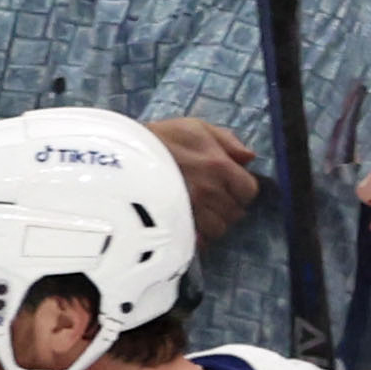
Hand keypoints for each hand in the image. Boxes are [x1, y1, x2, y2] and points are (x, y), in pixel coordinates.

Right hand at [145, 119, 259, 242]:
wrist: (121, 156)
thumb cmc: (160, 139)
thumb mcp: (197, 127)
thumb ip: (228, 141)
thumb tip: (248, 158)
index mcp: (218, 166)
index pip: (249, 191)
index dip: (242, 191)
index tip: (232, 188)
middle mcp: (208, 191)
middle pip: (234, 213)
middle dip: (228, 207)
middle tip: (214, 201)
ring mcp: (190, 210)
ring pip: (217, 230)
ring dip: (213, 223)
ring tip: (201, 215)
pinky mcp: (173, 225)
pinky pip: (196, 241)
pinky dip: (196, 237)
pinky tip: (189, 227)